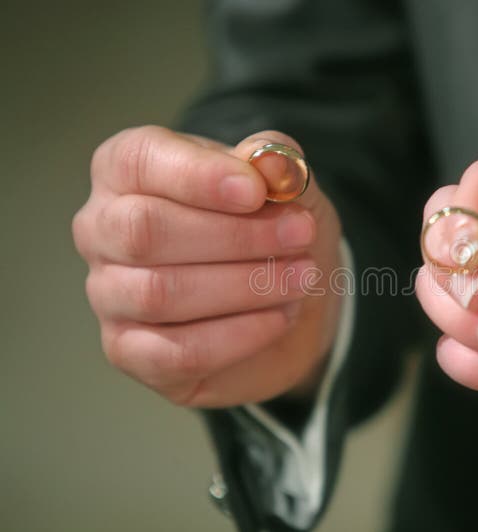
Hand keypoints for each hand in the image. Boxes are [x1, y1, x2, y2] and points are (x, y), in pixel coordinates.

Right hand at [73, 126, 341, 406]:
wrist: (289, 301)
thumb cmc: (272, 228)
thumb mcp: (288, 186)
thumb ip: (278, 164)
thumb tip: (270, 161)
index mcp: (127, 169)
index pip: (140, 160)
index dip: (199, 176)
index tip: (257, 191)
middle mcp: (103, 228)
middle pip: (145, 229)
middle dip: (235, 235)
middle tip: (300, 235)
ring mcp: (109, 294)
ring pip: (160, 293)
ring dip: (245, 286)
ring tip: (301, 278)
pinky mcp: (129, 351)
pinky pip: (177, 351)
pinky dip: (239, 335)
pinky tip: (280, 318)